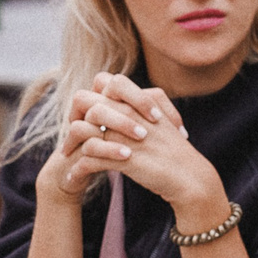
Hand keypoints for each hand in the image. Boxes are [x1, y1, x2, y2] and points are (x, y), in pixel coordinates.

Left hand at [43, 72, 222, 214]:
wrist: (190, 177)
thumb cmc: (173, 151)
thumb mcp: (159, 120)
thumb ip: (139, 106)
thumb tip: (116, 101)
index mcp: (138, 102)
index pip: (105, 80)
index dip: (92, 95)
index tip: (87, 115)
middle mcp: (129, 114)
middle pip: (86, 101)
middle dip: (73, 117)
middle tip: (71, 136)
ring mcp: (125, 136)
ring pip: (81, 129)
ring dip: (70, 144)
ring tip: (67, 156)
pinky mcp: (124, 160)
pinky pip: (87, 160)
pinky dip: (77, 169)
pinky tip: (72, 176)